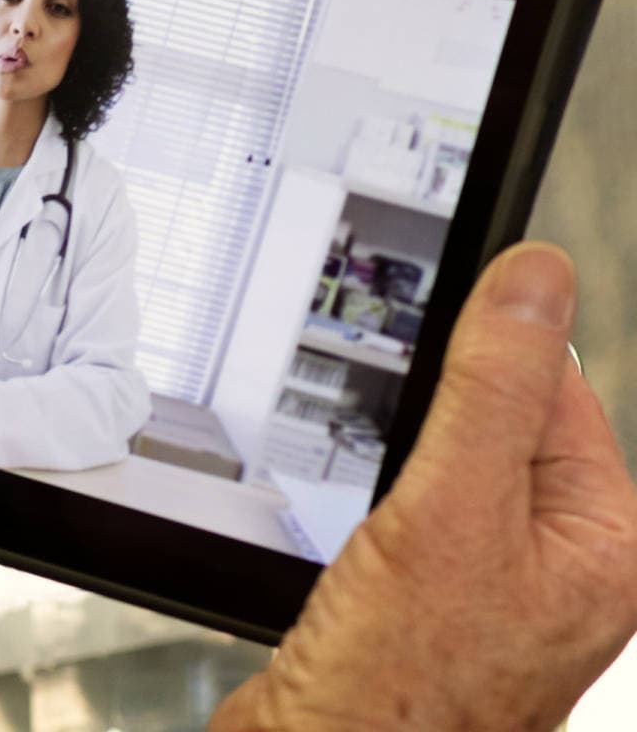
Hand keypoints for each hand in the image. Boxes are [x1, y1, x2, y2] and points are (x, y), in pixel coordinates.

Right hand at [210, 243, 636, 730]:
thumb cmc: (400, 690)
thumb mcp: (450, 511)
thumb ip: (493, 386)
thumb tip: (533, 277)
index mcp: (608, 542)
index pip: (555, 389)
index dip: (478, 371)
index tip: (424, 366)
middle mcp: (564, 566)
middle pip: (492, 428)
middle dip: (424, 437)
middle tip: (398, 496)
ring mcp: (498, 591)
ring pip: (438, 475)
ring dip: (390, 484)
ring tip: (378, 549)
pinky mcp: (434, 608)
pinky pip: (405, 521)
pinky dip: (368, 521)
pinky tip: (358, 563)